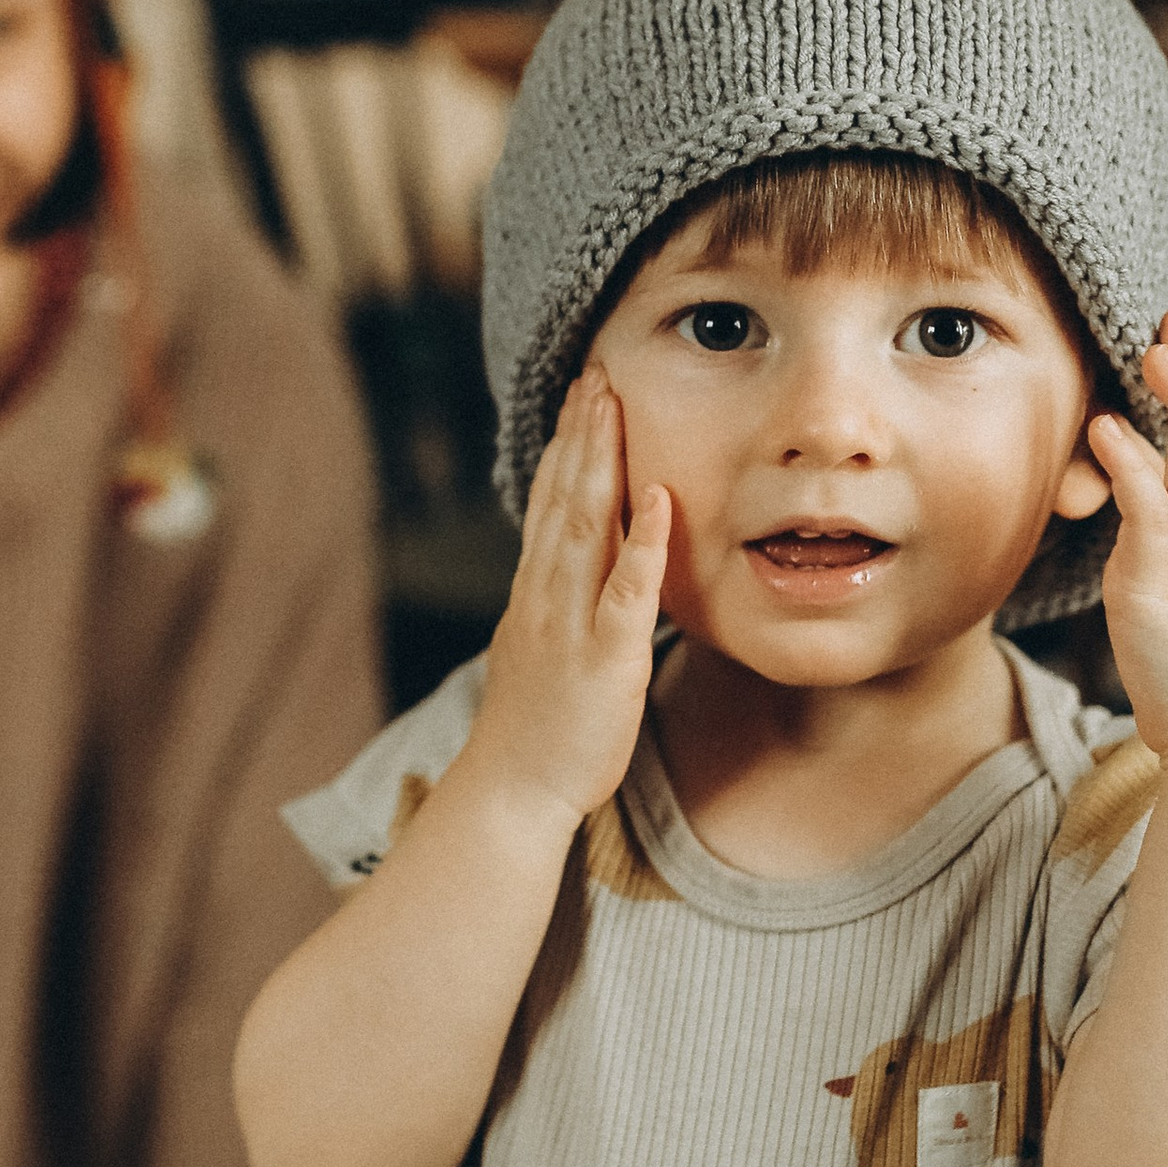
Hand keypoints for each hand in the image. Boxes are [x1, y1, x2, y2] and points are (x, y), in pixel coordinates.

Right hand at [468, 370, 671, 831]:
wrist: (511, 793)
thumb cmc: (534, 733)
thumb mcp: (541, 654)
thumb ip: (558, 608)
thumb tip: (576, 574)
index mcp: (534, 595)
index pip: (548, 504)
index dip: (565, 447)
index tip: (582, 396)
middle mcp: (545, 598)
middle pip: (561, 499)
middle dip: (581, 434)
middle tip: (597, 373)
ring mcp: (570, 626)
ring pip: (583, 528)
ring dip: (600, 463)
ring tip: (613, 406)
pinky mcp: (604, 661)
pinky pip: (624, 593)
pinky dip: (640, 544)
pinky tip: (656, 499)